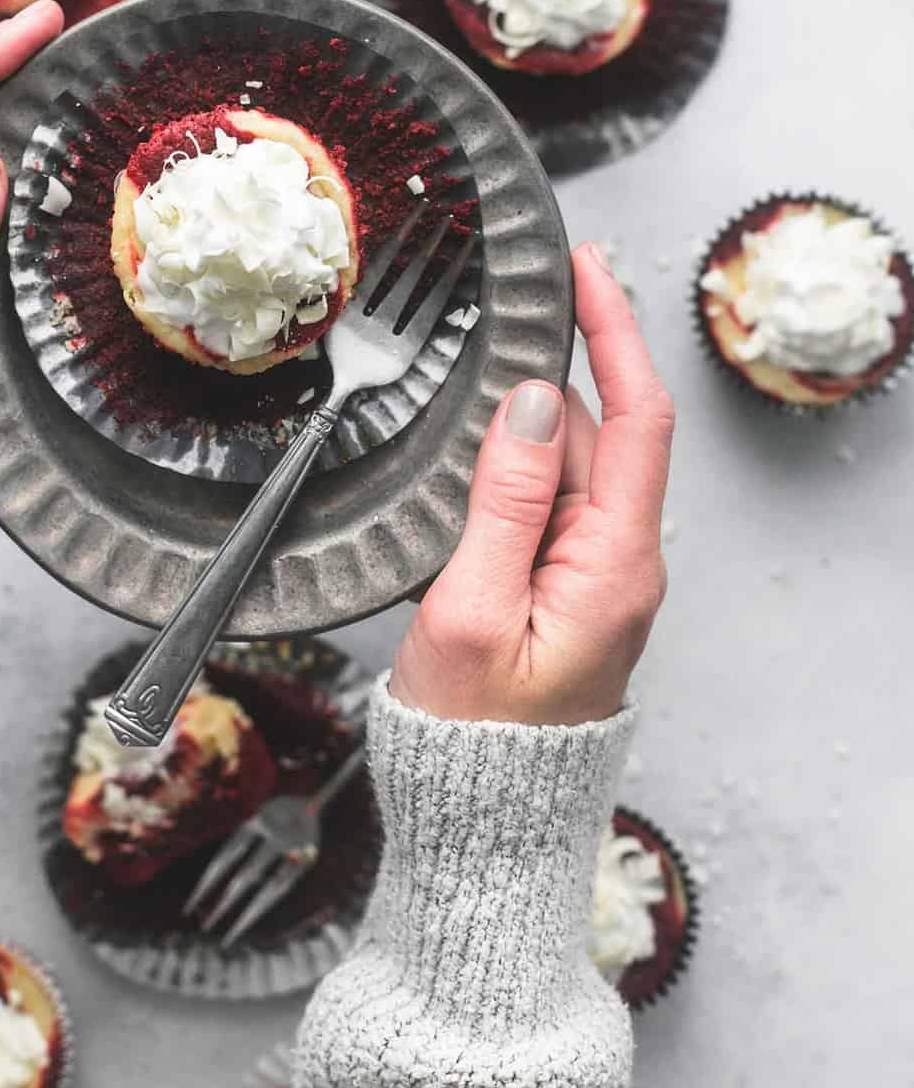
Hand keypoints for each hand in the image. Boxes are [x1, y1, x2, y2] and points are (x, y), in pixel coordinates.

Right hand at [390, 241, 673, 725]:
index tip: (584, 268)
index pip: (638, 415)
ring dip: (511, 438)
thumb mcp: (473, 609)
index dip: (614, 330)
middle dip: (537, 385)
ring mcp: (595, 573)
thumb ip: (507, 497)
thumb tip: (535, 398)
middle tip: (475, 344)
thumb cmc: (474, 735)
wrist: (481, 820)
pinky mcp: (566, 586)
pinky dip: (506, 475)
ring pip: (561, 464)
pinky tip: (461, 482)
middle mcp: (621, 560)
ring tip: (449, 441)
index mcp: (616, 562)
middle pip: (591, 432)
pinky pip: (544, 504)